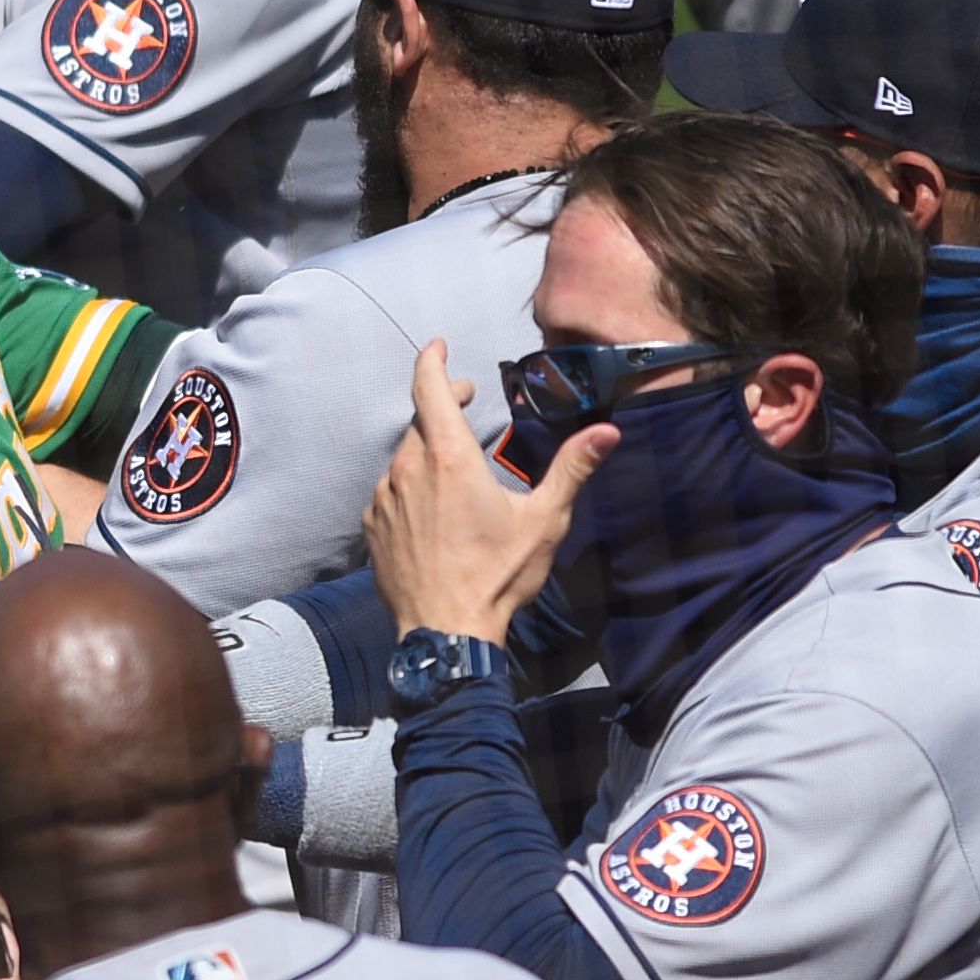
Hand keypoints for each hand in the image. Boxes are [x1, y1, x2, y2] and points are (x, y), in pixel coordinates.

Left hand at [363, 343, 610, 643]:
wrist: (446, 632)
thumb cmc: (497, 575)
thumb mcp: (544, 521)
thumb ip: (572, 470)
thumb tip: (607, 431)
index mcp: (448, 458)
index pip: (428, 388)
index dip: (432, 362)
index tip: (439, 348)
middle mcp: (408, 470)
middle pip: (419, 422)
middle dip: (441, 406)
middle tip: (464, 403)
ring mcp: (384, 500)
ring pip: (403, 459)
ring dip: (426, 453)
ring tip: (453, 468)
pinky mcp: (373, 528)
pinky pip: (389, 493)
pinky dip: (408, 488)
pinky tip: (431, 509)